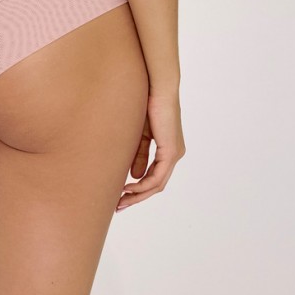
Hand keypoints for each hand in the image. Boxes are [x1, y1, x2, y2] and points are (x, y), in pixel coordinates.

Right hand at [116, 92, 184, 211]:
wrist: (157, 88)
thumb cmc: (148, 104)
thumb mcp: (141, 134)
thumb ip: (139, 155)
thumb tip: (134, 176)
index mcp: (168, 149)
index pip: (154, 176)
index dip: (138, 188)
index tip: (121, 194)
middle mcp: (174, 154)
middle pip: (156, 184)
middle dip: (137, 197)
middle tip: (119, 205)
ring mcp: (174, 154)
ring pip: (157, 184)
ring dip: (138, 195)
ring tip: (121, 200)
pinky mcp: (171, 152)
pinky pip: (157, 177)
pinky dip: (142, 185)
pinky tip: (129, 187)